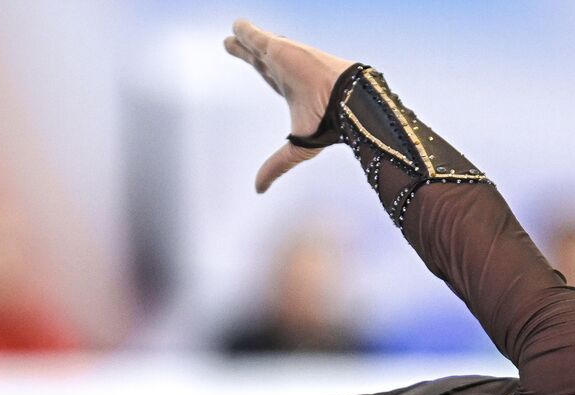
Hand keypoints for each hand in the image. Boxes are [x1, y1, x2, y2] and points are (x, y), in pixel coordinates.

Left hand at [223, 19, 354, 192]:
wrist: (343, 100)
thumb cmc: (328, 124)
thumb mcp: (296, 148)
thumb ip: (275, 165)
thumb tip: (258, 189)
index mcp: (292, 91)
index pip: (271, 78)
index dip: (261, 69)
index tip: (253, 64)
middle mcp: (286, 73)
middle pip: (261, 60)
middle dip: (248, 51)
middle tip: (231, 44)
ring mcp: (282, 59)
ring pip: (258, 46)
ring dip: (245, 39)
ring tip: (232, 32)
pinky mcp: (278, 49)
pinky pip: (256, 37)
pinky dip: (245, 31)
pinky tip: (235, 25)